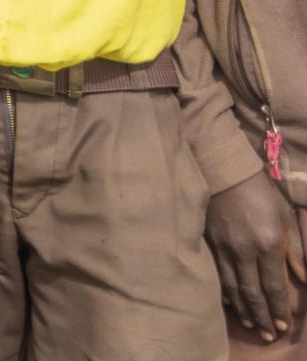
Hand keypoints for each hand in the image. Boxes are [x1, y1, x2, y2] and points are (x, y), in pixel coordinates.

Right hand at [207, 174, 301, 341]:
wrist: (221, 171)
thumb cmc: (260, 192)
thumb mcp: (286, 217)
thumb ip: (295, 249)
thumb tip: (303, 277)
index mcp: (269, 244)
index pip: (275, 287)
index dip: (280, 309)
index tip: (284, 326)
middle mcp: (245, 250)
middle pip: (254, 293)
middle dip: (263, 317)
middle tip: (268, 335)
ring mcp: (225, 248)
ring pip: (234, 288)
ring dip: (244, 310)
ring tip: (252, 325)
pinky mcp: (210, 243)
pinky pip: (219, 275)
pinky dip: (227, 293)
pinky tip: (232, 304)